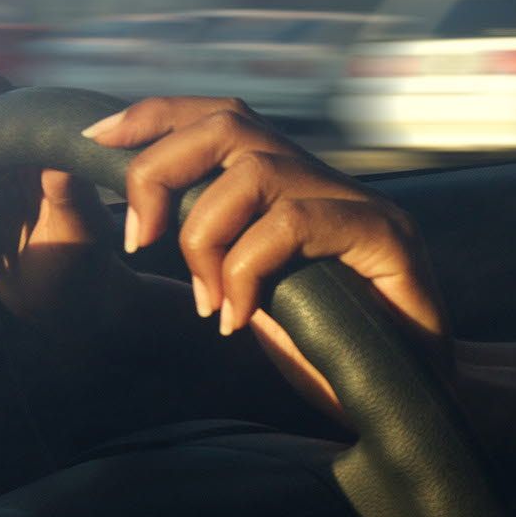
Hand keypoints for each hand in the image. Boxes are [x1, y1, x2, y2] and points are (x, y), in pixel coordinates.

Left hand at [84, 96, 446, 383]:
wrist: (418, 399)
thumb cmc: (336, 356)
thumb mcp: (254, 299)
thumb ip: (217, 257)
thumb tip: (145, 227)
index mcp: (297, 187)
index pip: (224, 118)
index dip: (157, 117)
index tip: (98, 137)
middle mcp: (330, 182)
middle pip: (230, 123)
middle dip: (161, 169)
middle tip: (139, 239)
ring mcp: (363, 205)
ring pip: (254, 170)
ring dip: (203, 235)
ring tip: (205, 299)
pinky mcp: (386, 237)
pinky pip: (292, 223)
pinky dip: (245, 270)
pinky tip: (238, 318)